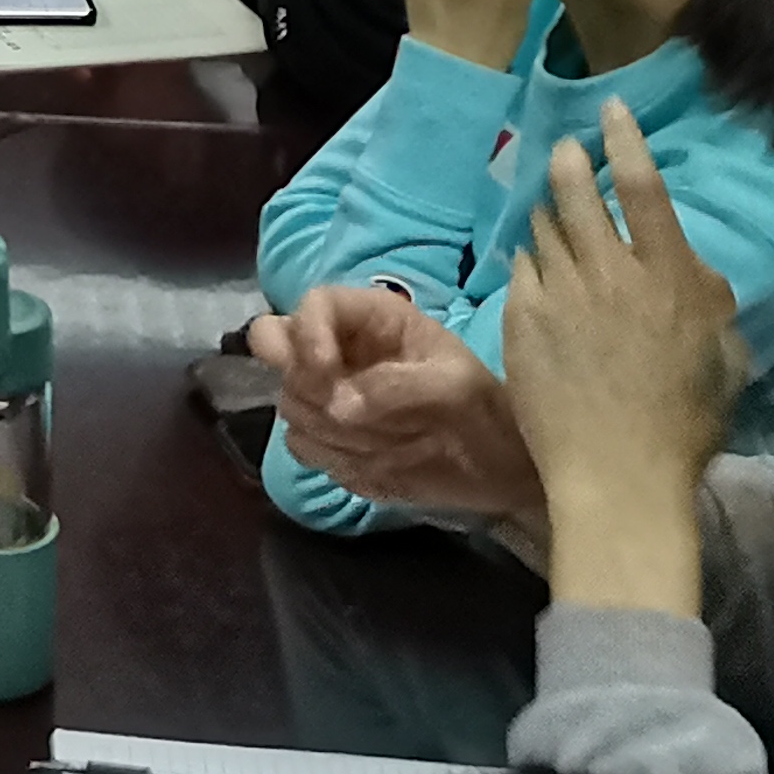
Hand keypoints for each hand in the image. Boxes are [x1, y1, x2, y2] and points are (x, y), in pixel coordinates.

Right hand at [250, 286, 545, 522]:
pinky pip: (302, 445)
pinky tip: (372, 463)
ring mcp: (330, 395)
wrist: (498, 468)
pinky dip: (330, 457)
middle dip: (301, 381)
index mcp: (373, 319)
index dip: (307, 334)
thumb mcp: (453, 386)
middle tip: (335, 409)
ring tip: (382, 443)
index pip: (314, 305)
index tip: (325, 375)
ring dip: (326, 428)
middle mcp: (341, 349)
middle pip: (275, 344)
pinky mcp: (331, 440)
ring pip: (288, 403)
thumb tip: (338, 406)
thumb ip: (395, 387)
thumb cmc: (484, 408)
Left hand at [503, 104, 744, 602]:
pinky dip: (530, 266)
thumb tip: (690, 266)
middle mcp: (610, 273)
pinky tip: (536, 276)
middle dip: (567, 162)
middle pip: (576, 191)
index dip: (625, 139)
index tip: (610, 110)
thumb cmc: (685, 426)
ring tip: (552, 220)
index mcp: (668, 277)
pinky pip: (522, 272)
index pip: (642, 185)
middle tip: (564, 153)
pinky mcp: (521, 320)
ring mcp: (560, 294)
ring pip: (543, 229)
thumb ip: (707, 301)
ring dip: (548, 217)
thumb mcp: (724, 358)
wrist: (619, 478)